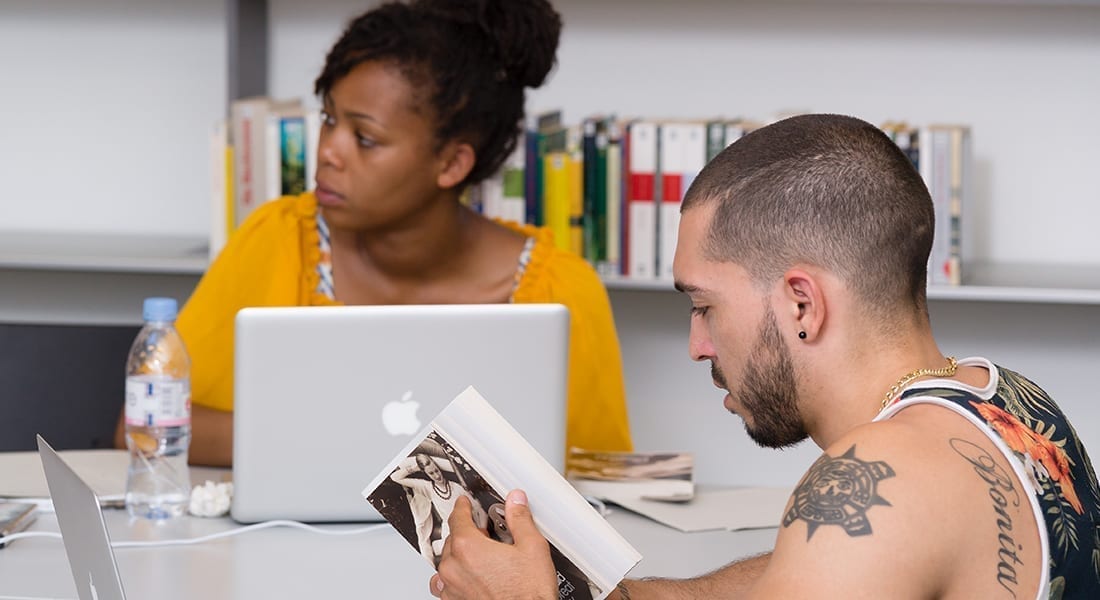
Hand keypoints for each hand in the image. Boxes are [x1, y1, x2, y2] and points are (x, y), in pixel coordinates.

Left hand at [430, 489, 557, 599]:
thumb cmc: (528, 594)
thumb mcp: (532, 547)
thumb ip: (520, 519)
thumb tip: (515, 502)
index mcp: (469, 547)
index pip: (458, 517)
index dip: (463, 507)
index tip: (464, 504)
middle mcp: (454, 567)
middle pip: (453, 539)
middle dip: (468, 533)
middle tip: (486, 533)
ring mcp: (451, 587)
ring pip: (448, 561)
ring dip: (460, 555)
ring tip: (481, 556)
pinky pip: (444, 584)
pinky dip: (453, 577)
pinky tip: (468, 576)